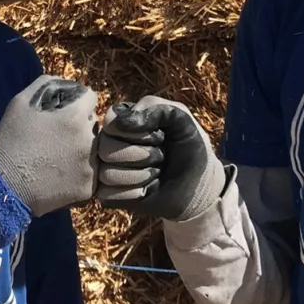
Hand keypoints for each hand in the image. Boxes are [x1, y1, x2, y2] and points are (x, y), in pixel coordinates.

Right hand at [0, 75, 99, 216]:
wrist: (2, 187)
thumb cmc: (9, 141)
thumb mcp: (20, 102)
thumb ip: (46, 84)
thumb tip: (63, 82)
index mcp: (75, 117)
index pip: (91, 97)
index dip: (78, 101)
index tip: (67, 110)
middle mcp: (89, 140)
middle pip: (93, 123)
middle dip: (81, 125)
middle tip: (59, 136)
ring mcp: (91, 166)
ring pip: (96, 148)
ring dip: (83, 148)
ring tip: (60, 156)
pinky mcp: (89, 188)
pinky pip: (92, 172)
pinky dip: (81, 172)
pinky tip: (62, 174)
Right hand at [96, 96, 225, 220]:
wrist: (199, 186)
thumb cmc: (189, 148)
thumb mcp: (180, 119)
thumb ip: (153, 107)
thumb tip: (120, 122)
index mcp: (124, 120)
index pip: (111, 121)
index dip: (137, 132)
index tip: (160, 136)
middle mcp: (110, 142)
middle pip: (105, 147)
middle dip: (141, 154)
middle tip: (160, 156)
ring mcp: (107, 169)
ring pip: (106, 173)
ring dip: (140, 175)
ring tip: (155, 172)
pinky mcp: (109, 195)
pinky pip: (108, 195)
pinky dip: (134, 193)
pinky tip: (147, 189)